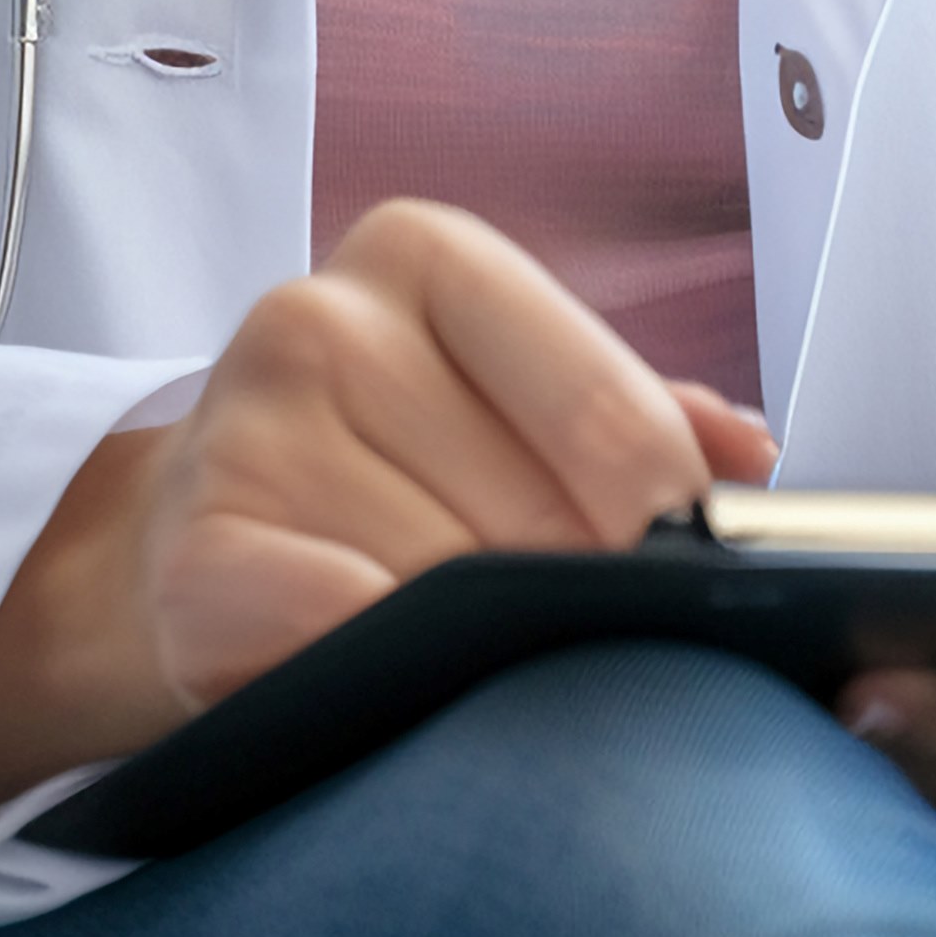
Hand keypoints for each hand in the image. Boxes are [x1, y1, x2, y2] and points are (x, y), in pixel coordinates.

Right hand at [0, 199, 773, 817]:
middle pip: (541, 521)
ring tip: (470, 662)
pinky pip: (348, 635)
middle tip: (575, 643)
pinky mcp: (197, 553)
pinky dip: (388, 675)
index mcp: (426, 256)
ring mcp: (245, 429)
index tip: (686, 590)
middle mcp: (319, 318)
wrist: (186, 550)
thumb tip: (749, 452)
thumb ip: (631, 418)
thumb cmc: (380, 478)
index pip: (608, 413)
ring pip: (455, 593)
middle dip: (580, 602)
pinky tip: (390, 680)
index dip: (669, 528)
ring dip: (486, 654)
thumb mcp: (503, 410)